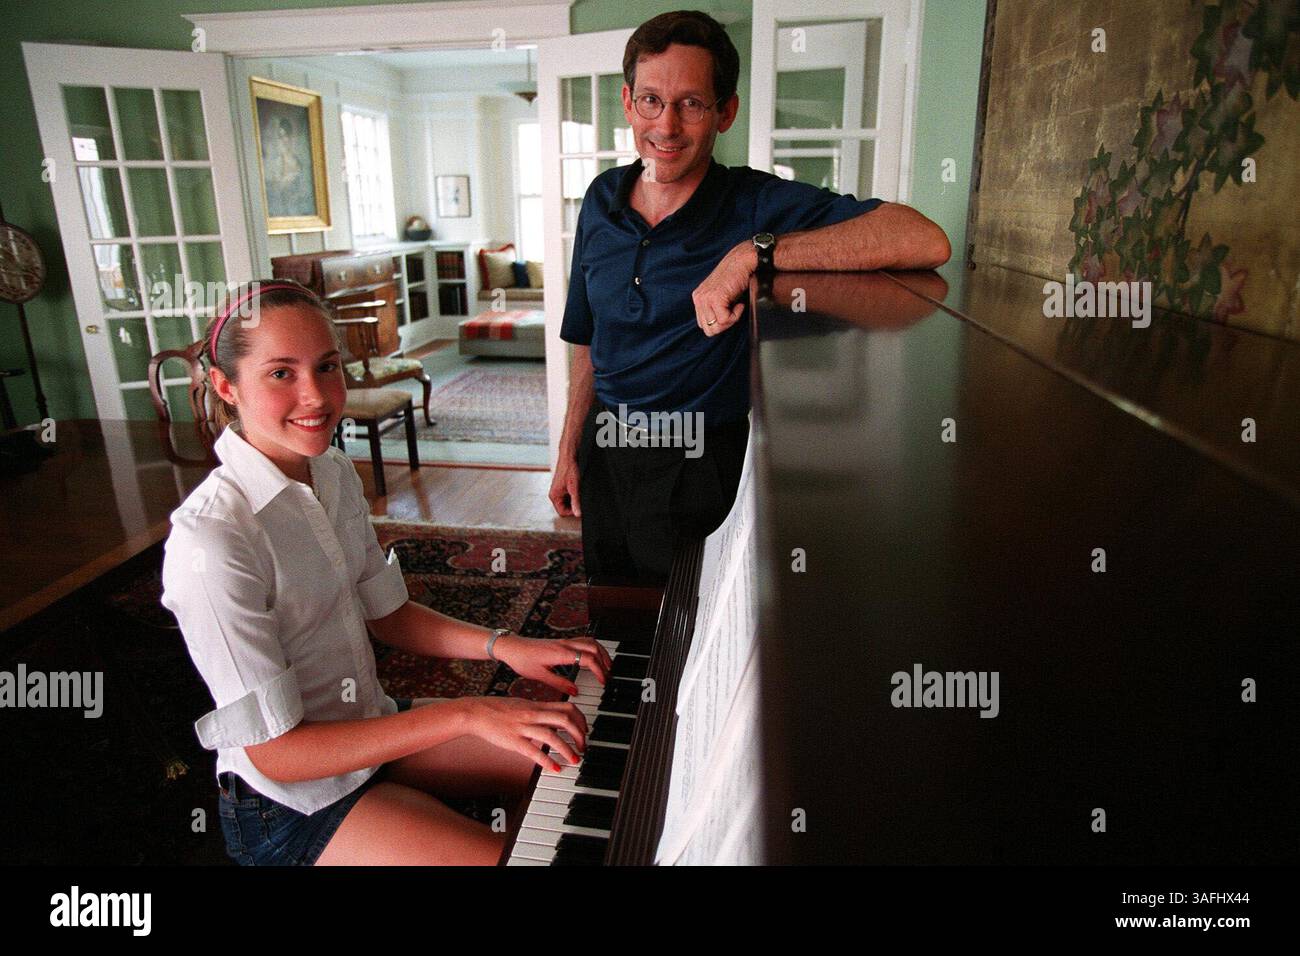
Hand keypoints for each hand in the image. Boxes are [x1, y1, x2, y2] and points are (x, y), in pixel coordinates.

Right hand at [462, 697, 588, 771]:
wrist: (476, 712)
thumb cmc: (499, 710)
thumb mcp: (523, 704)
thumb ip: (539, 710)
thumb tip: (555, 717)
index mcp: (537, 705)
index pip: (567, 708)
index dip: (581, 720)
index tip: (584, 731)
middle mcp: (533, 714)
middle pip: (564, 720)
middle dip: (579, 735)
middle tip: (583, 747)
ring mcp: (523, 727)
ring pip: (552, 736)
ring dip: (567, 749)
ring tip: (574, 759)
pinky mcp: (514, 741)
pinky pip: (534, 751)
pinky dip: (547, 761)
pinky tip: (555, 768)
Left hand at [497, 634, 610, 693]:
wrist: (512, 647)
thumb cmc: (522, 660)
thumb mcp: (540, 676)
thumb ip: (560, 684)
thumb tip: (576, 692)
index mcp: (561, 653)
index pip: (588, 659)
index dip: (599, 670)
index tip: (603, 682)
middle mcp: (565, 644)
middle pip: (594, 648)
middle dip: (605, 661)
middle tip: (608, 675)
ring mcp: (564, 641)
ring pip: (590, 642)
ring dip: (601, 652)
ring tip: (606, 666)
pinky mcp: (562, 641)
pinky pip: (583, 641)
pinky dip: (593, 648)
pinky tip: (593, 657)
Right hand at [548, 454, 580, 516]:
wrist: (569, 456)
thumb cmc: (569, 469)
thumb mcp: (574, 487)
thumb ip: (576, 501)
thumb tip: (577, 513)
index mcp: (554, 496)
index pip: (562, 512)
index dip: (572, 512)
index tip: (580, 508)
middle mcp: (554, 494)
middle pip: (564, 508)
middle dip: (573, 505)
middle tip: (581, 499)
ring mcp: (558, 490)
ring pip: (567, 502)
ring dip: (574, 499)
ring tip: (579, 492)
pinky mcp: (562, 487)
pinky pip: (568, 495)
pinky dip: (574, 494)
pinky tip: (578, 488)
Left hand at [693, 241, 756, 336]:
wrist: (743, 261)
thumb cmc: (736, 276)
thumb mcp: (721, 294)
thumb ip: (714, 308)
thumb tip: (718, 324)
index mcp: (698, 298)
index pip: (703, 325)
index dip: (719, 323)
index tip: (729, 311)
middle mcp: (699, 298)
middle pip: (709, 329)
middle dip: (724, 324)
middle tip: (733, 311)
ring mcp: (705, 298)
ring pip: (716, 327)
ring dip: (730, 320)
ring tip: (736, 306)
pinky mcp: (715, 298)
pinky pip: (725, 320)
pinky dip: (736, 315)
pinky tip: (739, 303)